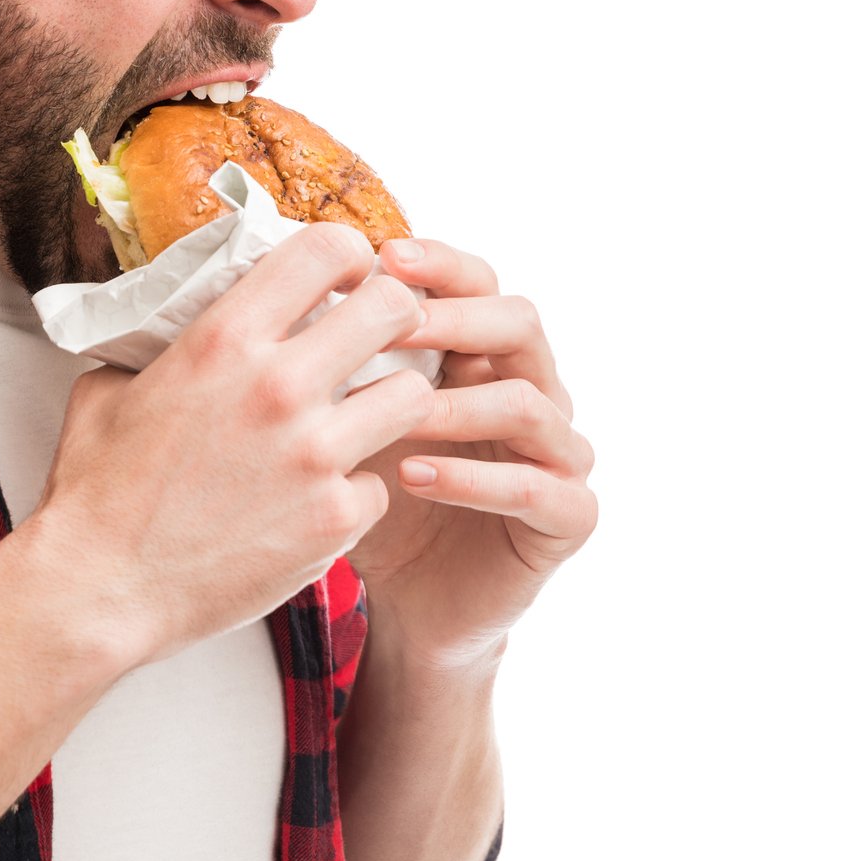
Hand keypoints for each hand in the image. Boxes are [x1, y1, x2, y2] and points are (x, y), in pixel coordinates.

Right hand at [30, 224, 434, 670]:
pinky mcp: (335, 518)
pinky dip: (357, 493)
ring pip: (414, 395)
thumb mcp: (111, 388)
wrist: (100, 589)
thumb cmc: (98, 492)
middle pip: (395, 308)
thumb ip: (164, 347)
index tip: (349, 277)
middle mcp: (279, 386)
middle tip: (377, 342)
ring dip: (392, 405)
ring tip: (361, 422)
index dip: (351, 257)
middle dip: (394, 318)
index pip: (326, 249)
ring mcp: (315, 454)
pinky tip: (320, 502)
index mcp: (223, 339)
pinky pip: (382, 484)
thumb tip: (181, 324)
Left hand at [343, 238, 596, 672]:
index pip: (479, 285)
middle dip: (455, 318)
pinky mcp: (570, 516)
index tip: (382, 256)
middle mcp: (536, 391)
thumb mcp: (351, 419)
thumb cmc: (378, 498)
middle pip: (520, 324)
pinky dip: (473, 478)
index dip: (439, 265)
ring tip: (394, 414)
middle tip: (394, 324)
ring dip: (457, 404)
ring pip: (530, 403)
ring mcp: (561, 453)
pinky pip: (534, 487)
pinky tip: (414, 475)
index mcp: (487, 356)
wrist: (408, 604)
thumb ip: (343, 360)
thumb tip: (289, 289)